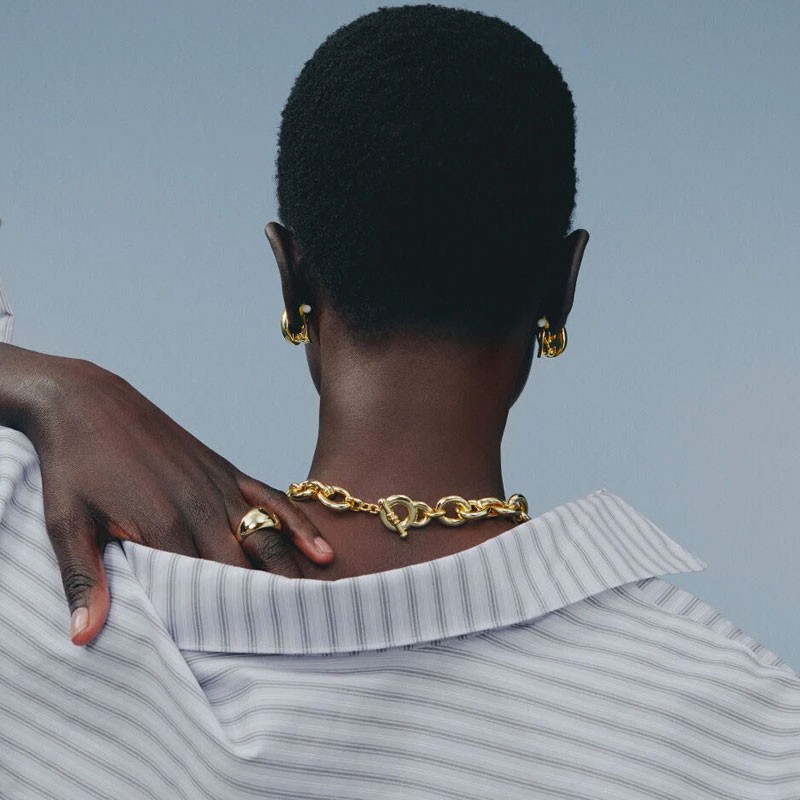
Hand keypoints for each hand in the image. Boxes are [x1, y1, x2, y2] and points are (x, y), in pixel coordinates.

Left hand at [6, 347, 333, 645]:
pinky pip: (274, 499)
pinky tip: (322, 551)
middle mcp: (202, 508)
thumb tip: (83, 637)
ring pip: (269, 537)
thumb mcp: (67, 524)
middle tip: (294, 644)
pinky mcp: (227, 471)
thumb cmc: (74, 464)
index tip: (246, 656)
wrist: (88, 402)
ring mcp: (220, 487)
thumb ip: (84, 580)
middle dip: (268, 608)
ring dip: (293, 573)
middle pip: (247, 569)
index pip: (204, 590)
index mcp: (162, 526)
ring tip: (318, 609)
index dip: (226, 625)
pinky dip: (300, 526)